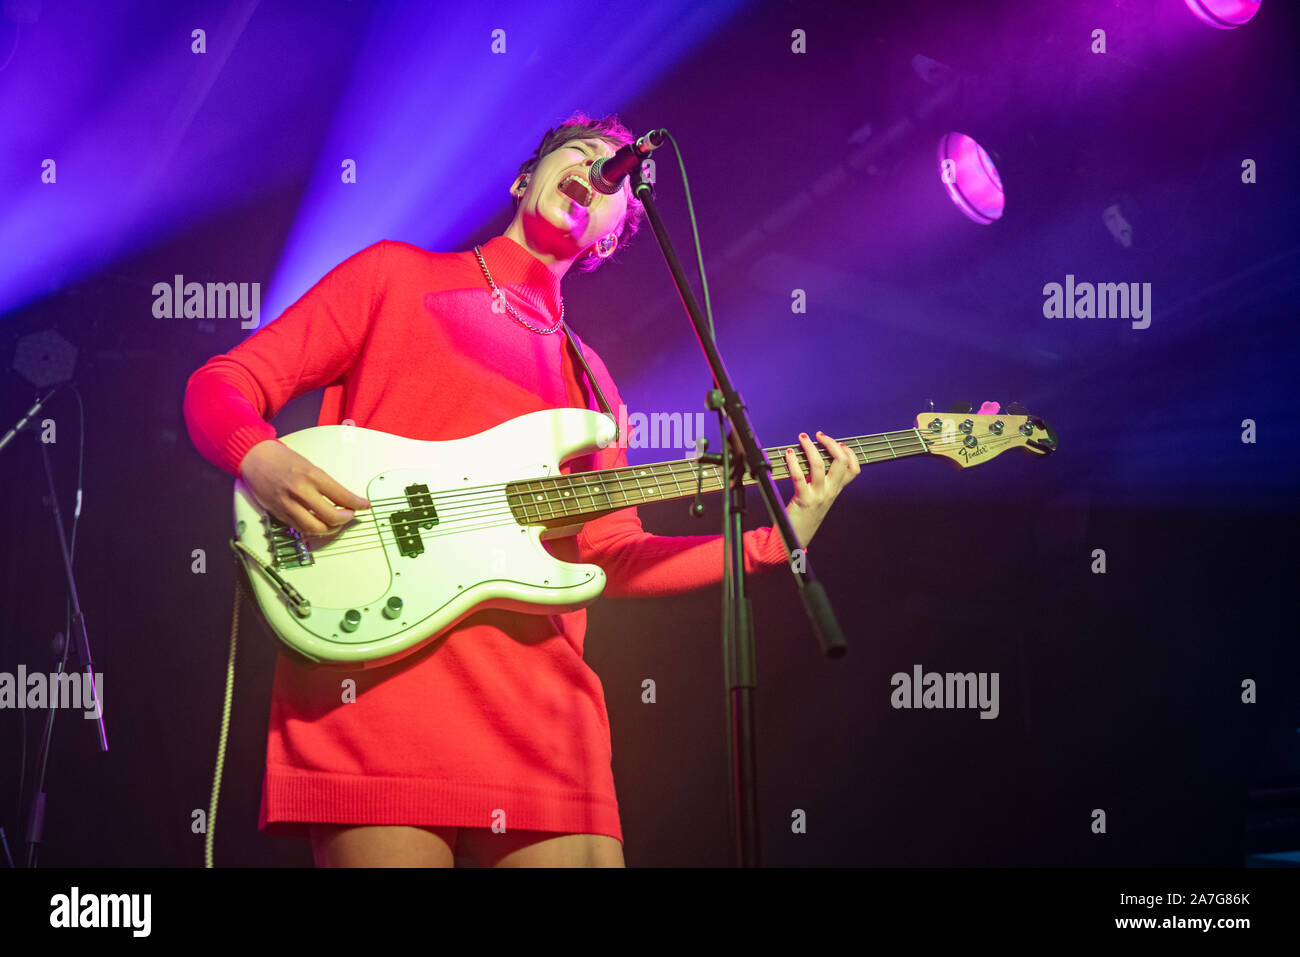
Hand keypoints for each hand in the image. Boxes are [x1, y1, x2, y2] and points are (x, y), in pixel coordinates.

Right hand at [238, 439, 369, 535]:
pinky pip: (300, 528)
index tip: (364, 505)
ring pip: (316, 528)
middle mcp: (300, 491)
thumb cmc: (282, 459)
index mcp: (312, 475)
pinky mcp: (279, 513)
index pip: (342, 496)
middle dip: (346, 519)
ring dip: (330, 529)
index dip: (357, 504)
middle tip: (351, 515)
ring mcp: (288, 504)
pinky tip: (320, 525)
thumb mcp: (309, 465)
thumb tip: (344, 498)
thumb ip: (325, 483)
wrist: (255, 458)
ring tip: (336, 523)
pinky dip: (313, 529)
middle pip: (331, 516)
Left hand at [782, 430, 860, 546]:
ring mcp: (818, 495)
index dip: (850, 454)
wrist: (797, 536)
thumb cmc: (806, 514)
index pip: (853, 469)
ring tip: (803, 438)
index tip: (840, 444)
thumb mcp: (821, 497)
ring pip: (819, 465)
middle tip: (820, 436)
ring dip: (810, 447)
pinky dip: (793, 462)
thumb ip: (823, 481)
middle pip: (840, 462)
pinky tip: (788, 454)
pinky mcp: (803, 499)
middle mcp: (830, 492)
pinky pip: (799, 476)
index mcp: (836, 490)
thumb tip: (816, 456)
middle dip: (831, 444)